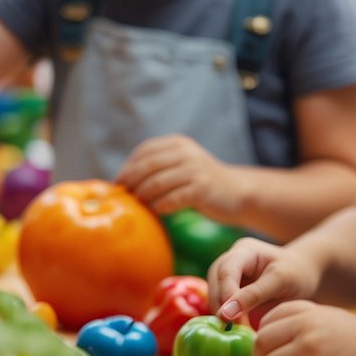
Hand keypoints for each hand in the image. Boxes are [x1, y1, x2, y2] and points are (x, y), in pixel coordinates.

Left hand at [117, 134, 237, 218]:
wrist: (237, 192)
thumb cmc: (201, 182)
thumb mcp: (181, 165)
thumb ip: (158, 166)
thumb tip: (121, 180)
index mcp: (178, 143)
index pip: (144, 151)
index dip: (128, 166)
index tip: (118, 183)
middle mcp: (186, 152)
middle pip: (147, 166)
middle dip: (130, 182)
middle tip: (123, 197)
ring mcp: (195, 170)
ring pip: (156, 183)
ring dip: (143, 197)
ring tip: (138, 206)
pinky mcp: (201, 189)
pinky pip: (171, 199)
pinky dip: (159, 207)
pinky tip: (157, 211)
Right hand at [209, 237, 320, 327]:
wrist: (304, 275)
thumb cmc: (297, 273)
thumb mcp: (281, 280)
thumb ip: (254, 294)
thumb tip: (225, 314)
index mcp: (245, 251)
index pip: (226, 270)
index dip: (225, 294)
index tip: (230, 318)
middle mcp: (231, 260)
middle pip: (215, 283)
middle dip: (222, 306)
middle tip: (234, 328)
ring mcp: (228, 276)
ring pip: (214, 295)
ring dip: (222, 314)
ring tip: (238, 330)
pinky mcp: (230, 291)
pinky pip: (221, 305)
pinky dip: (227, 318)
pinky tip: (238, 329)